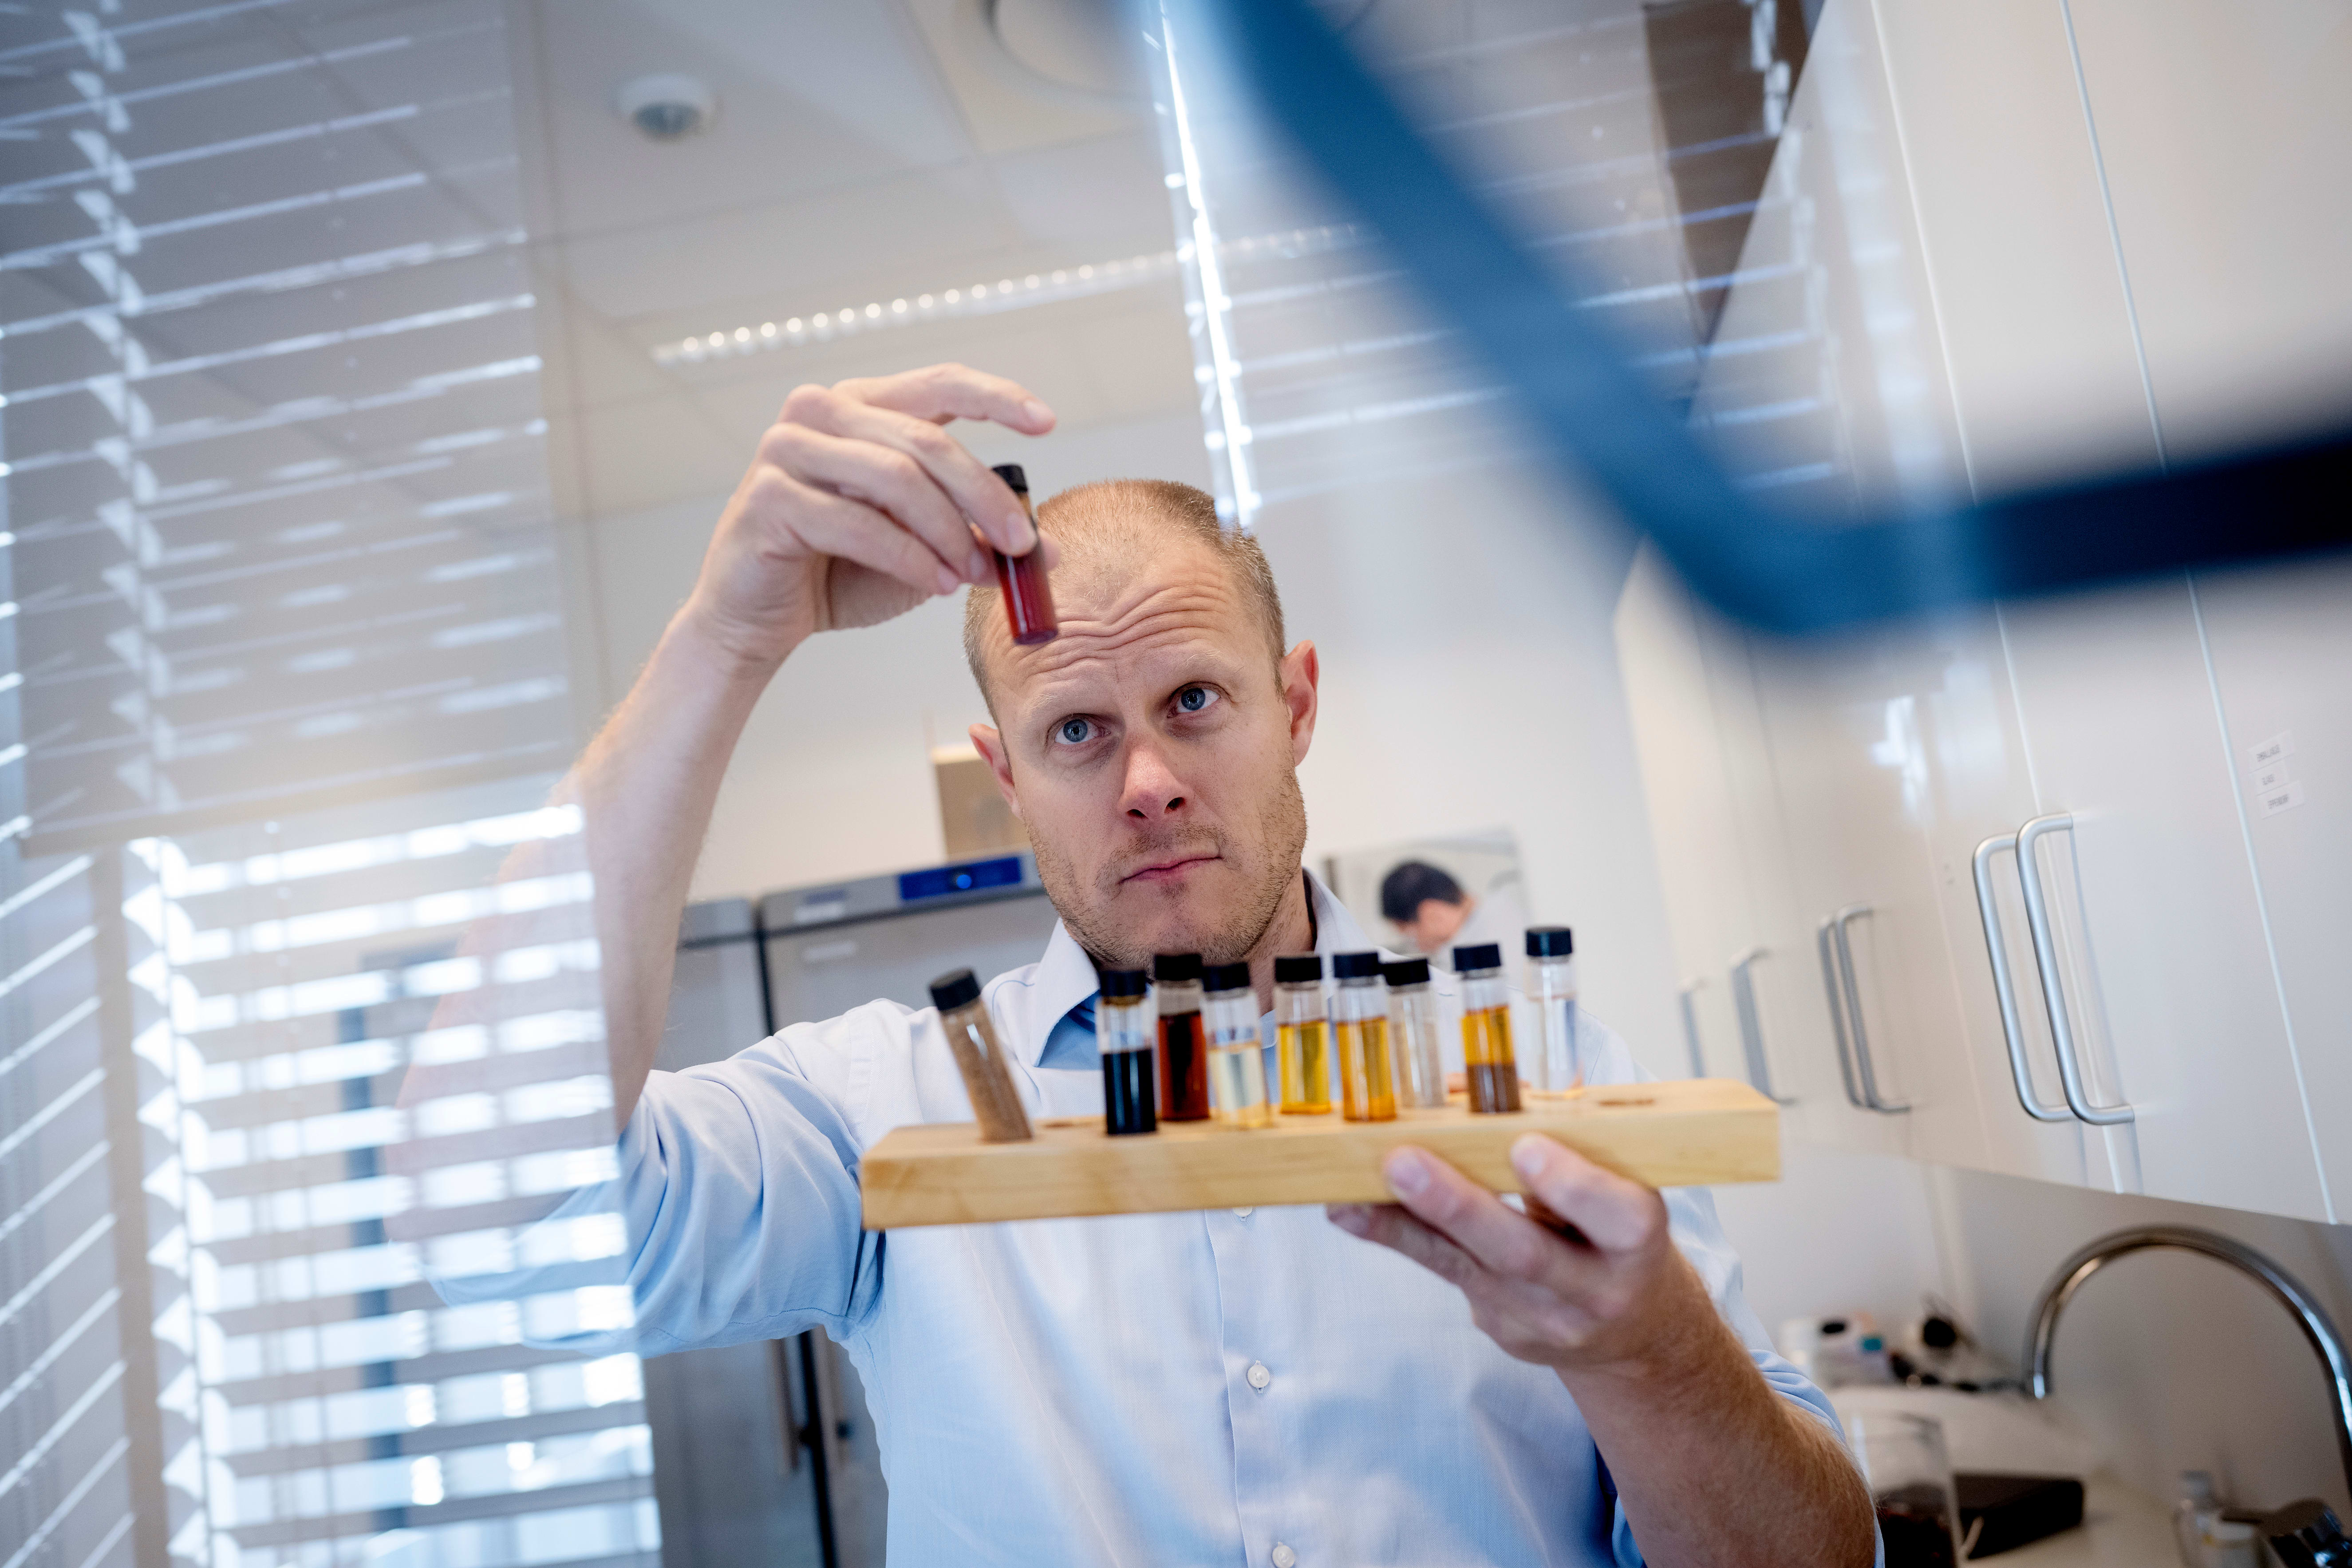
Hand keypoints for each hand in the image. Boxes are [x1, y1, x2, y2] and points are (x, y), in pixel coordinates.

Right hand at [681, 363, 1055, 669]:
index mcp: (861, 406)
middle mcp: (820, 412)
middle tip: (1022, 545)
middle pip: (926, 441)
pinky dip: (908, 557)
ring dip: (947, 532)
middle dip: (984, 497)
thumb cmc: (838, 573)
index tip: (1047, 422)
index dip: (997, 397)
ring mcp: (787, 449)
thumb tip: (1045, 548)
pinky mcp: (767, 496)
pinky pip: (858, 523)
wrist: (759, 619)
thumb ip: (973, 537)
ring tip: (971, 575)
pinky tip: (934, 583)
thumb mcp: (923, 550)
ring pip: (896, 478)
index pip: (939, 383)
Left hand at [1328, 1135, 1714, 1375]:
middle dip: (1459, 1206)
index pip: (1618, 1218)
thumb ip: (1566, 1140)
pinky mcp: (1501, 1326)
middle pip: (1525, 1253)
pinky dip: (1397, 1237)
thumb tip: (1479, 1083)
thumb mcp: (1621, 1186)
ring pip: (1468, 1268)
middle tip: (1404, 1163)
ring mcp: (1543, 1317)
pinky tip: (1350, 1212)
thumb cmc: (1619, 1233)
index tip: (1525, 1146)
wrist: (1635, 1331)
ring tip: (1350, 1194)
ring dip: (1405, 1224)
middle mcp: (1594, 1290)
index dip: (1572, 1185)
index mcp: (1638, 1243)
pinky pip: (1445, 1273)